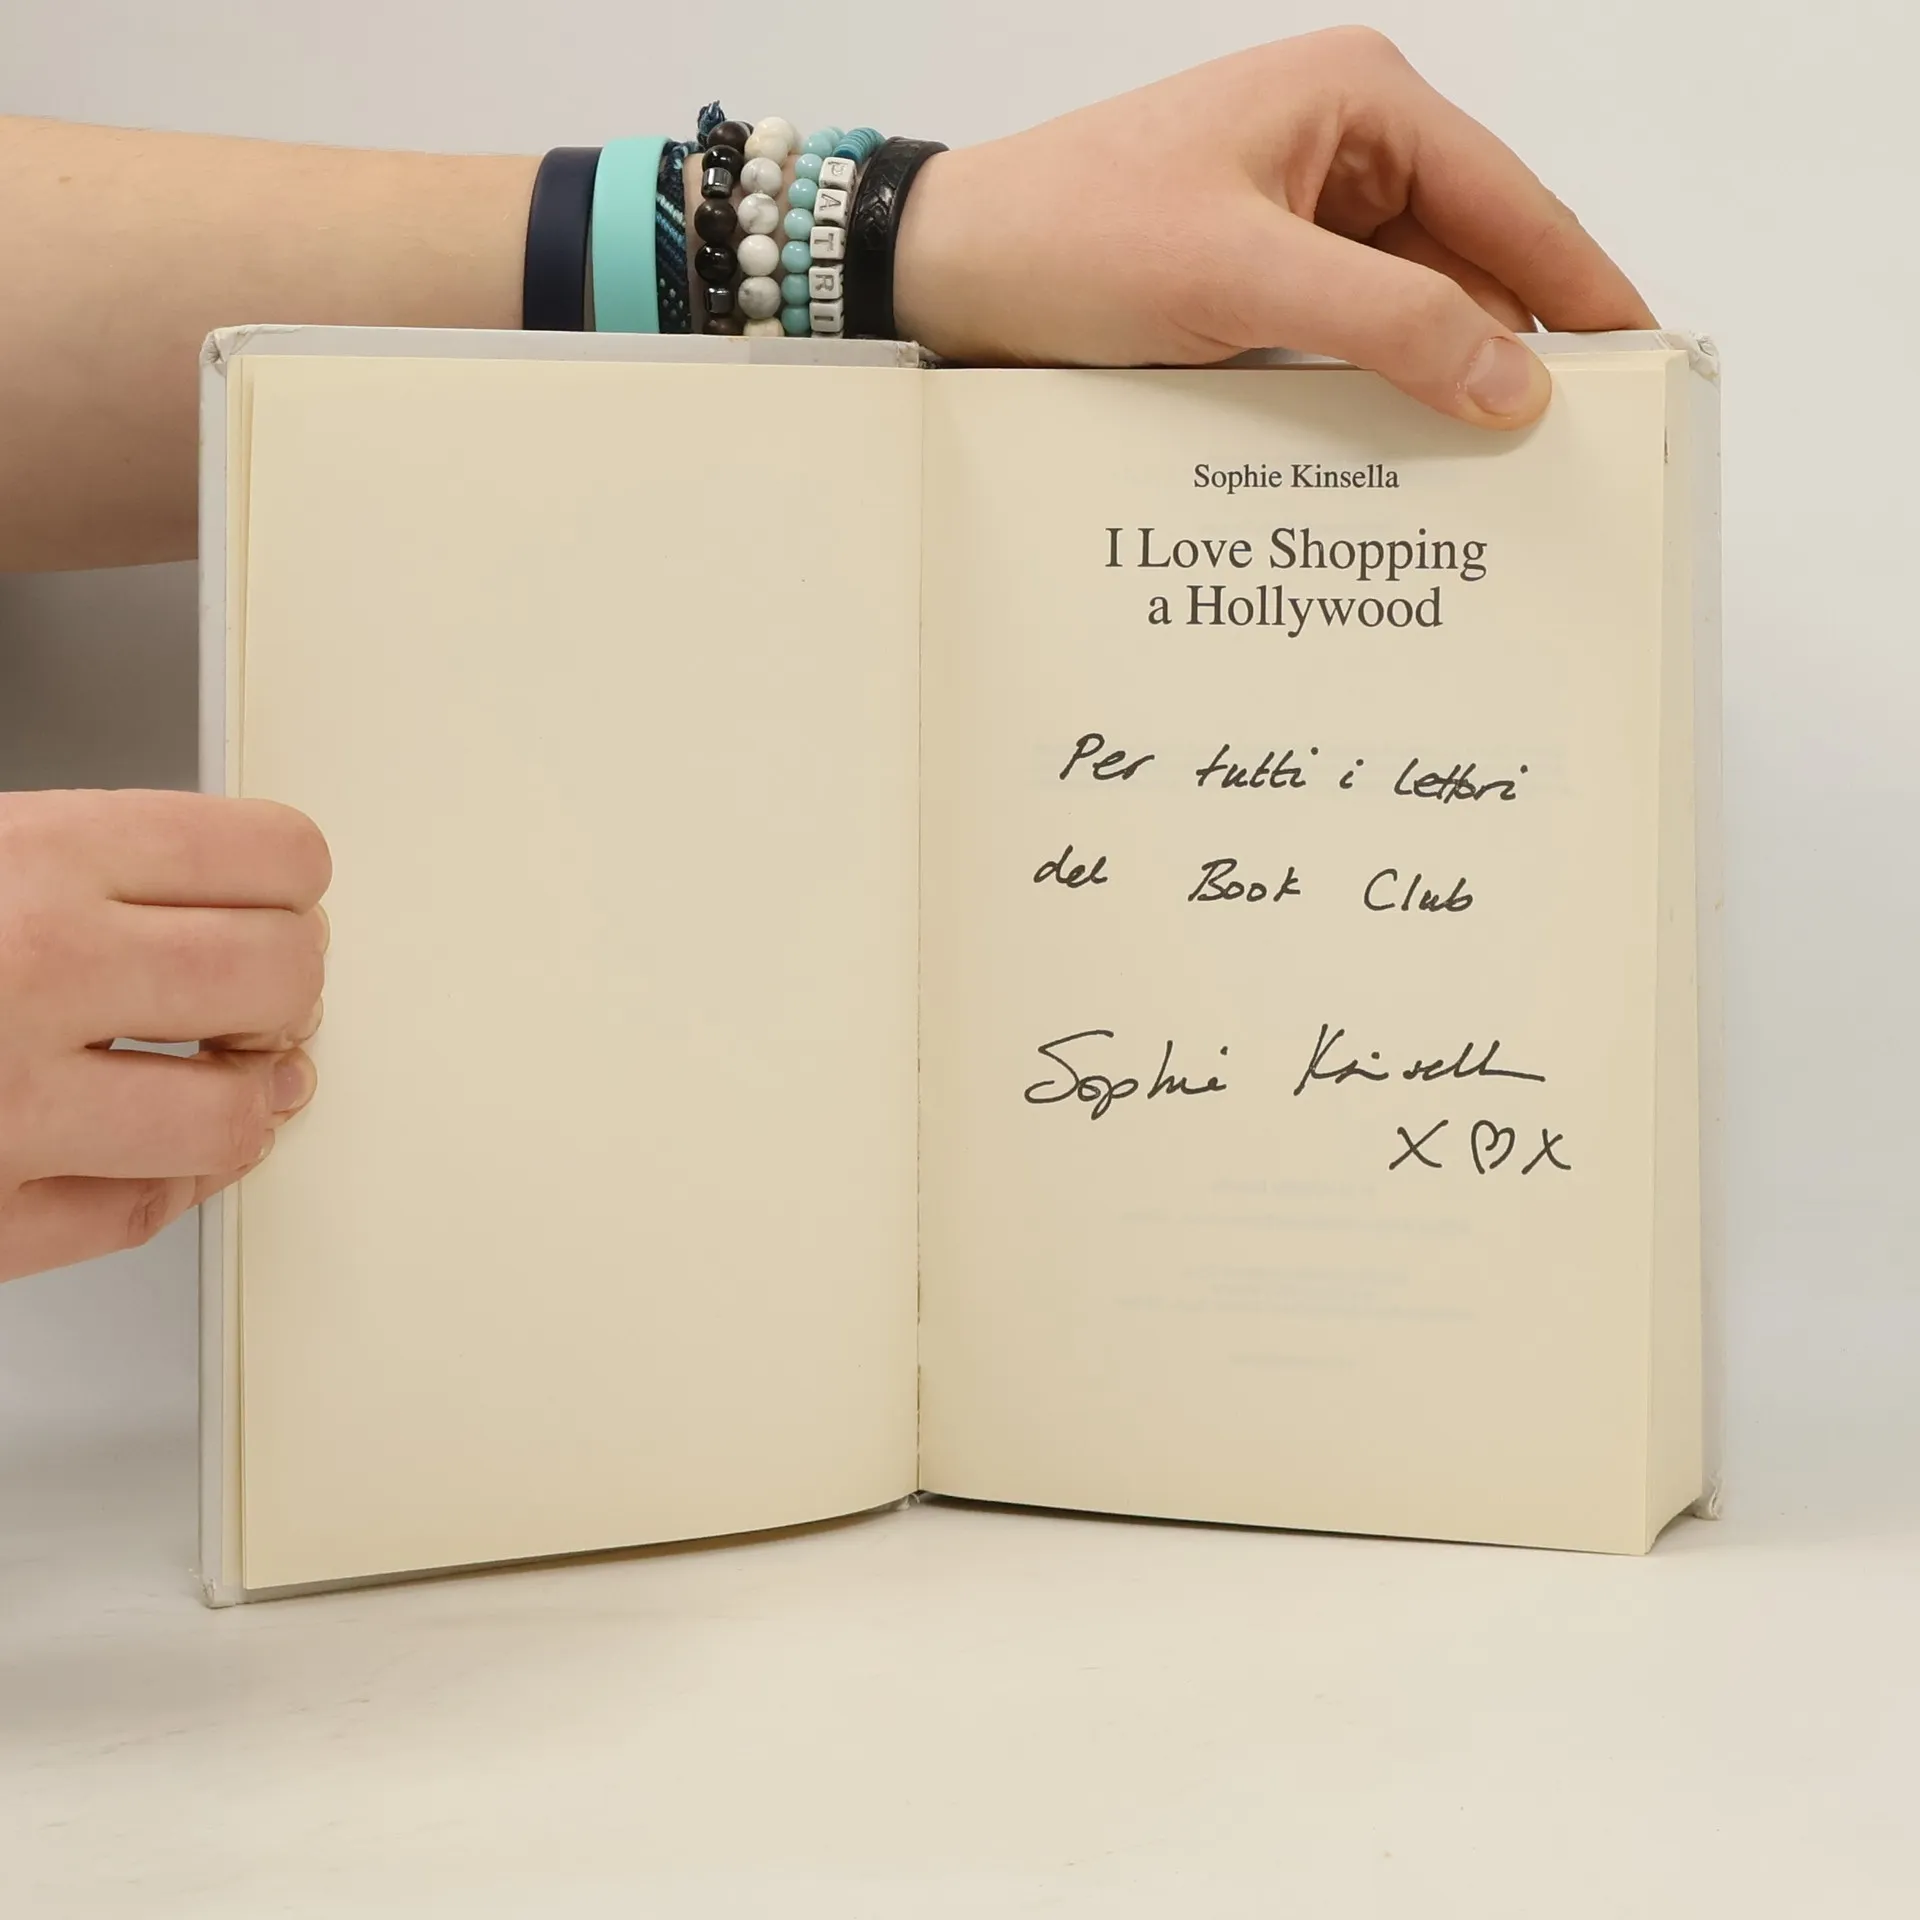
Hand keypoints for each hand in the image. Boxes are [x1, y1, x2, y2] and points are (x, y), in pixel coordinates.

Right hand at [0, 789, 328, 1281]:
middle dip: (283, 989)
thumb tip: (249, 900)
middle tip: (250, 997)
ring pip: (237, 1113)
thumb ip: (99, 871)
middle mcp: (35, 970)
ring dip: (240, 1102)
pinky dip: (161, 1184)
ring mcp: (11, 1106)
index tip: (284, 904)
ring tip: (209, 1076)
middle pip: (283, 975)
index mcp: (35, 857)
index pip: (274, 856)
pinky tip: (139, 1148)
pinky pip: (137, 1213)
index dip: (294, 888)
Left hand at [896, 26, 1656, 426]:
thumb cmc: (1072, 238)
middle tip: (1573, 447)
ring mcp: (1300, 216)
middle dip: (1514, 347)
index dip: (1582, 287)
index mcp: (1359, 101)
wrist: (949, 271)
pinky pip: (1350, 338)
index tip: (1646, 364)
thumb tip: (1516, 383)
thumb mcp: (1242, 277)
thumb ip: (1390, 325)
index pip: (1509, 201)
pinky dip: (1379, 390)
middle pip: (1471, 258)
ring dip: (1443, 378)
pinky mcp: (1259, 279)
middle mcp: (1342, 148)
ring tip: (1499, 466)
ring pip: (1412, 307)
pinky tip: (1407, 450)